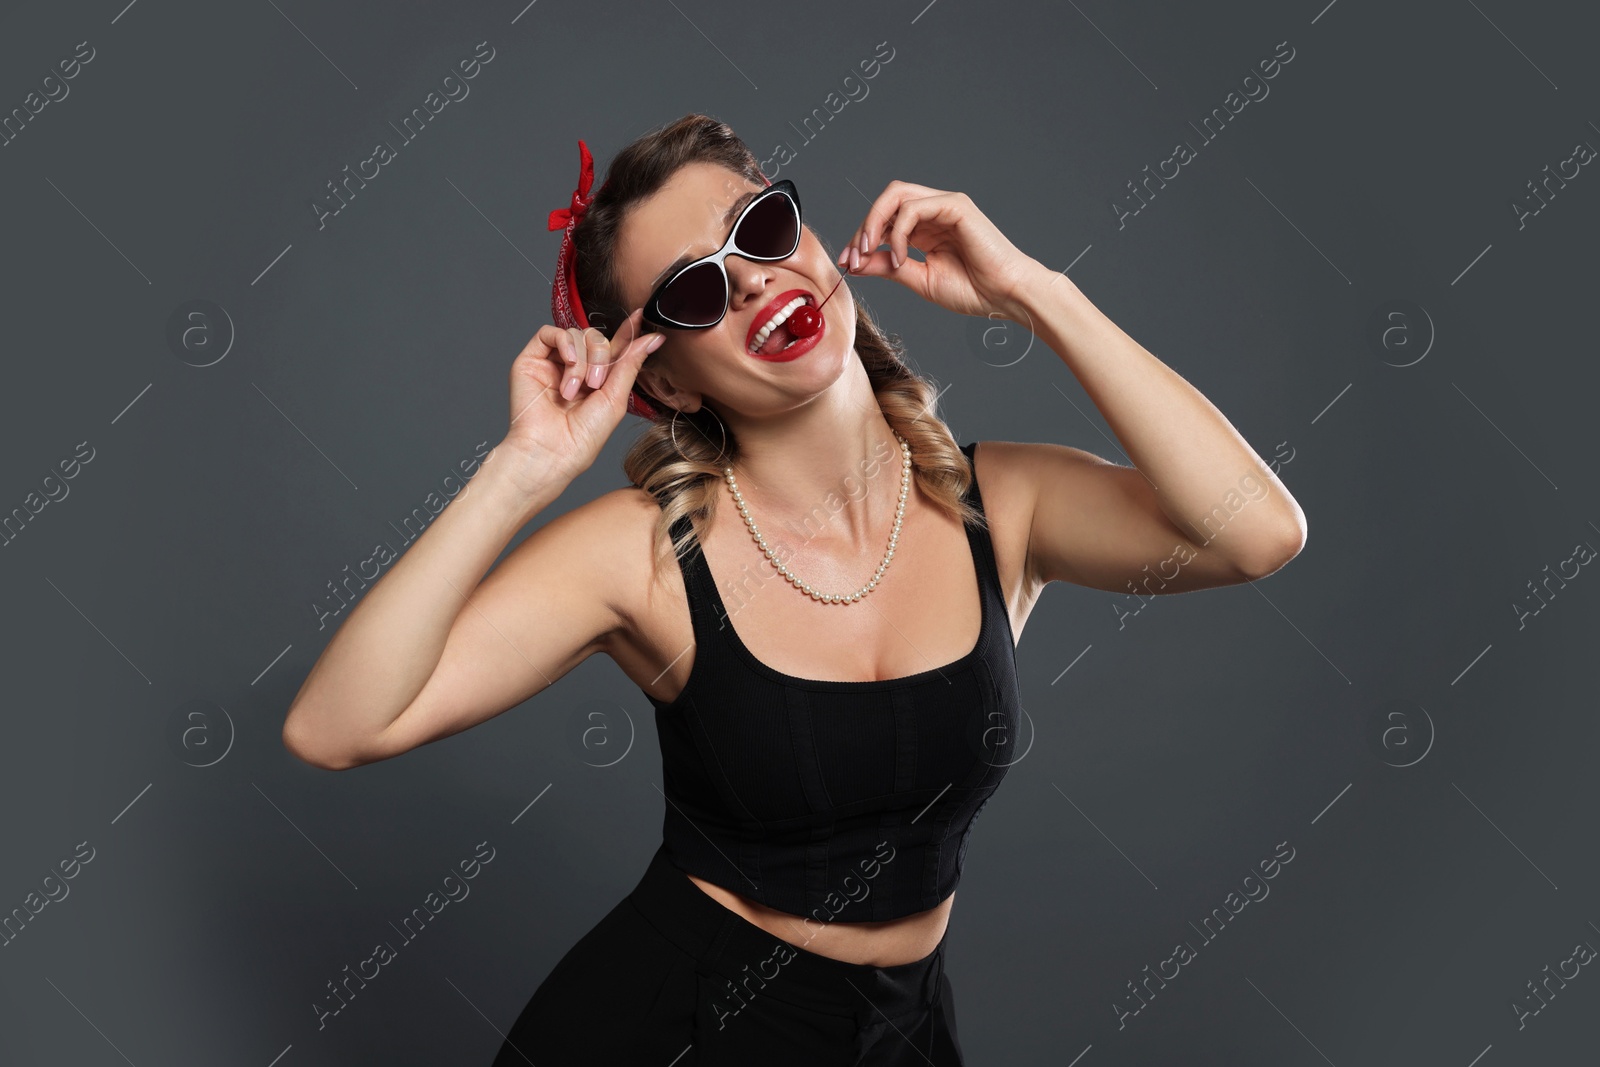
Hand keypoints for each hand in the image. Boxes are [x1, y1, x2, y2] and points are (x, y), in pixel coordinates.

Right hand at [498, 307, 663, 487]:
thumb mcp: (616, 398)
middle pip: (596, 338)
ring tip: (574, 389)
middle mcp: (575, 369)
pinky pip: (549, 332)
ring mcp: (553, 363)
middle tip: (595, 384)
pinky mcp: (532, 360)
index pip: (613, 347)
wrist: (551, 451)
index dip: (627, 332)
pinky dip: (564, 343)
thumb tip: (653, 338)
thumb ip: (630, 364)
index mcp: (597, 380)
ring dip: (581, 360)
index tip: (640, 316)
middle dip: (600, 356)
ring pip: (576, 335)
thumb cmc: (582, 437)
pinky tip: (567, 362)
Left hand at [838, 180, 1045, 320]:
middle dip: (863, 227)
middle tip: (852, 256)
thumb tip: (855, 263)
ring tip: (868, 253)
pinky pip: (913, 208)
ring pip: (896, 195)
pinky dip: (898, 232)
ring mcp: (945, 205)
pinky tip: (899, 257)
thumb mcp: (918, 279)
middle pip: (886, 201)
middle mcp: (934, 212)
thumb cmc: (973, 290)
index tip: (847, 263)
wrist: (1005, 296)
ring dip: (874, 224)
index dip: (860, 238)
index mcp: (926, 229)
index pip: (884, 220)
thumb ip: (888, 268)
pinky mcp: (955, 206)